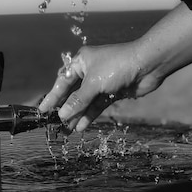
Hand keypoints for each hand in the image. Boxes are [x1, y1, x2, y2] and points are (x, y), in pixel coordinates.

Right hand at [38, 42, 161, 131]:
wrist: (148, 64)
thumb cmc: (117, 66)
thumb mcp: (94, 83)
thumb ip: (78, 100)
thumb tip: (62, 114)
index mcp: (81, 62)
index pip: (62, 81)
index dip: (52, 97)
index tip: (42, 110)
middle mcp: (89, 71)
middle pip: (73, 93)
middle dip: (65, 108)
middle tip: (54, 123)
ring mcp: (101, 82)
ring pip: (85, 101)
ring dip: (77, 115)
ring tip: (66, 130)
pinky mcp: (112, 92)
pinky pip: (97, 106)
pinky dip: (89, 115)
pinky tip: (80, 126)